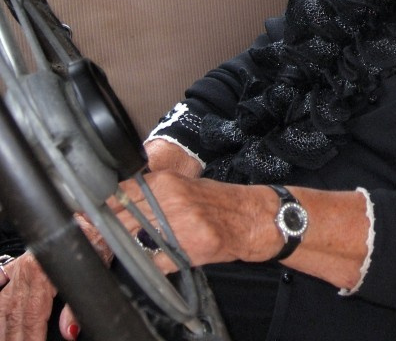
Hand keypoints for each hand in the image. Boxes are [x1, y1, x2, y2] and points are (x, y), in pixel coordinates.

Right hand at [0, 214, 112, 340]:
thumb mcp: (93, 273)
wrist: (84, 222)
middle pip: (14, 315)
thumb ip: (76, 306)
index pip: (32, 316)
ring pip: (3, 307)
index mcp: (41, 272)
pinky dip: (0, 312)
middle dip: (14, 337)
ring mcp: (15, 271)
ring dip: (5, 329)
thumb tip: (70, 331)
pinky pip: (0, 294)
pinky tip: (1, 324)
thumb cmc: (92, 244)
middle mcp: (24, 271)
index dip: (31, 337)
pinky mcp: (10, 271)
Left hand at [112, 173, 279, 271]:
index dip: (103, 205)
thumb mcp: (187, 185)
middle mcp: (171, 203)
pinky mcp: (187, 250)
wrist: (253, 217)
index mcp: (168, 183)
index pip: (121, 194)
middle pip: (123, 218)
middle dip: (111, 227)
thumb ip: (156, 192)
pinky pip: (155, 261)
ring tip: (135, 242)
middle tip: (104, 230)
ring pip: (135, 241)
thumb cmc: (221, 201)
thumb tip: (120, 199)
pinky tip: (158, 257)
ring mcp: (179, 227)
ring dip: (129, 244)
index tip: (91, 212)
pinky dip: (151, 263)